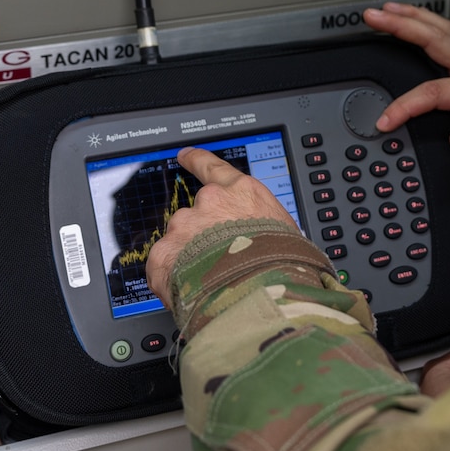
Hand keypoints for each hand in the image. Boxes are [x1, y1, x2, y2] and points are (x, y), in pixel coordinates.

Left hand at [146, 148, 298, 305]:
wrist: (262, 295)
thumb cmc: (283, 268)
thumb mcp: (286, 236)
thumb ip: (261, 228)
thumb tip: (260, 241)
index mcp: (242, 193)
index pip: (214, 168)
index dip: (197, 160)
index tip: (185, 155)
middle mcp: (210, 203)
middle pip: (196, 216)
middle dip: (201, 239)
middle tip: (218, 265)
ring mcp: (184, 227)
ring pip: (178, 243)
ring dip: (188, 260)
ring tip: (210, 285)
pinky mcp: (163, 255)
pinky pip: (162, 267)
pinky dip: (172, 280)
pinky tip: (191, 293)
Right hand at [363, 2, 449, 176]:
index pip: (436, 93)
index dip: (407, 105)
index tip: (386, 120)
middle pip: (436, 40)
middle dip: (403, 26)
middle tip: (374, 17)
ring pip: (441, 30)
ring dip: (412, 16)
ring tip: (384, 10)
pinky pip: (446, 36)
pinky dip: (425, 23)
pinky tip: (409, 20)